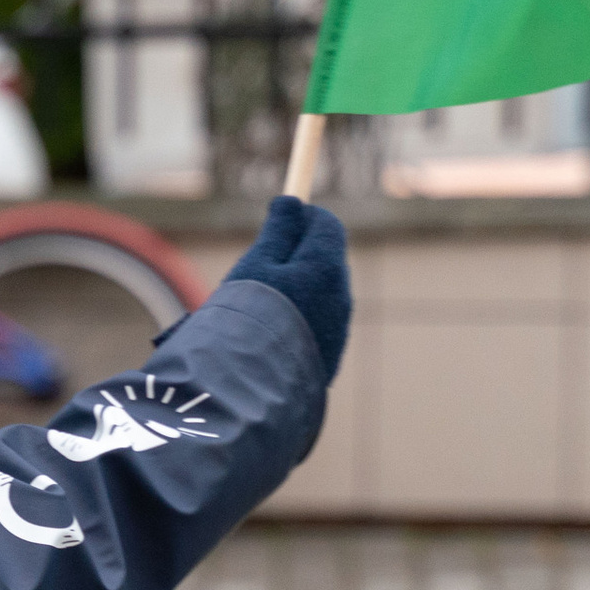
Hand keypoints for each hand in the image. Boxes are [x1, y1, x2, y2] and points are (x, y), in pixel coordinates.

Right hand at [223, 195, 348, 383]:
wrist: (252, 387)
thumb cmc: (248, 317)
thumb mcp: (256, 265)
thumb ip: (278, 232)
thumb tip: (292, 203)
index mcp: (326, 265)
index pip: (325, 225)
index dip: (301, 218)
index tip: (275, 222)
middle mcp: (340, 294)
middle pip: (324, 259)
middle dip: (296, 257)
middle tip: (257, 270)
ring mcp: (338, 327)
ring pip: (320, 294)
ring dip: (296, 291)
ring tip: (257, 310)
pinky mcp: (330, 355)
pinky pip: (317, 324)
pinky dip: (297, 320)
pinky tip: (269, 335)